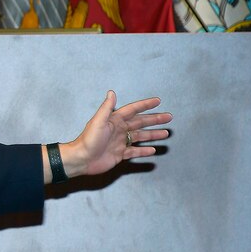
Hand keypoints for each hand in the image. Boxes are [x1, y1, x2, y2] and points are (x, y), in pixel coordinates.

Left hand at [54, 90, 172, 179]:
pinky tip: (153, 150)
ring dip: (153, 135)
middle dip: (154, 120)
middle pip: (140, 123)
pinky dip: (144, 151)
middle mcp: (119, 130)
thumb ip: (107, 108)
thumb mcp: (98, 121)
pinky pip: (135, 152)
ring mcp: (120, 142)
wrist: (81, 159)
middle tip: (169, 117)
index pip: (133, 110)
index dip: (145, 105)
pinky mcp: (119, 154)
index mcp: (114, 120)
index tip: (158, 101)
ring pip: (140, 137)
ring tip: (166, 133)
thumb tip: (111, 92)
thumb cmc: (88, 140)